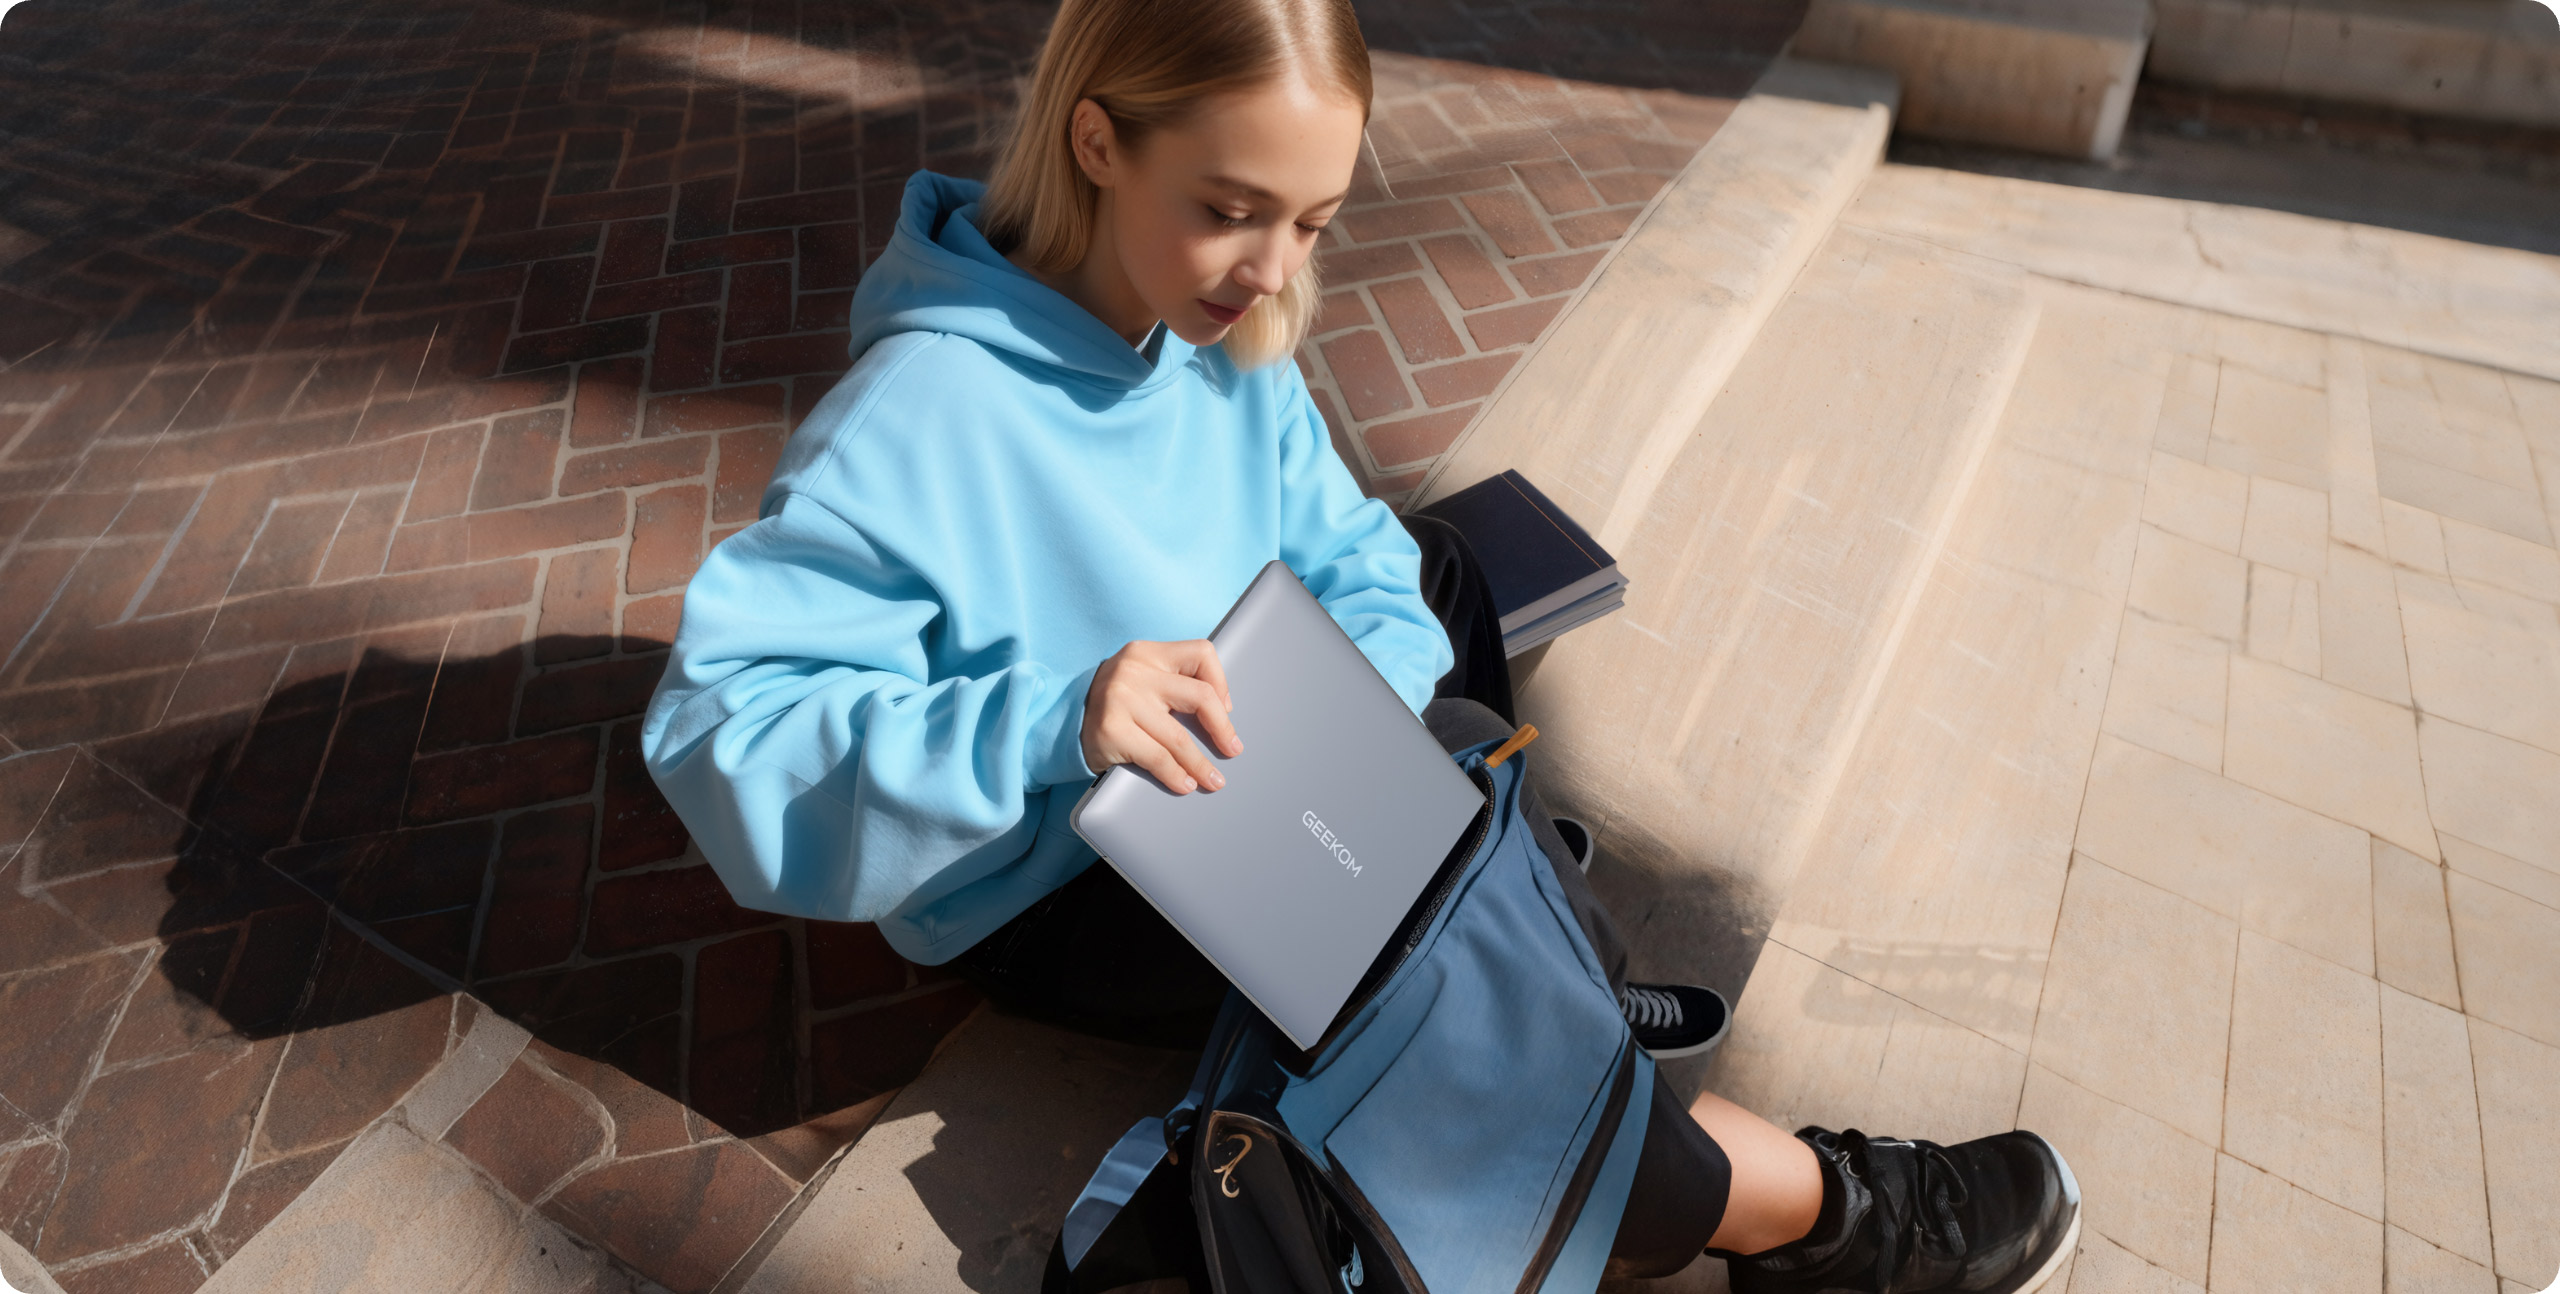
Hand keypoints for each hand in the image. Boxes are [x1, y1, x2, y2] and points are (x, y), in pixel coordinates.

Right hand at [1080, 639, 1243, 794]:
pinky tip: (1185, 784)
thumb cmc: (1116, 704)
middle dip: (1222, 728)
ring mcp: (1120, 700)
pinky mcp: (1111, 731)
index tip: (1225, 709)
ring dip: (1201, 765)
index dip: (1221, 683)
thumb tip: (1223, 711)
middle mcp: (1134, 670)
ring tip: (1214, 780)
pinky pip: (1157, 758)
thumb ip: (1175, 683)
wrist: (1063, 721)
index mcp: (1147, 652)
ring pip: (1179, 738)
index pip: (1201, 654)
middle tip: (1232, 749)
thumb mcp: (1142, 679)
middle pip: (1199, 697)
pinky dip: (1177, 775)